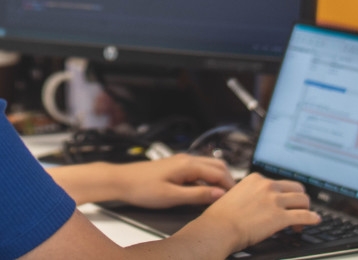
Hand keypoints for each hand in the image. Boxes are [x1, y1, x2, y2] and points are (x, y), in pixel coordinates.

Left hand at [116, 154, 235, 208]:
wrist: (122, 181)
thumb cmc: (142, 188)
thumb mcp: (172, 196)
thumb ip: (197, 195)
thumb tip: (218, 194)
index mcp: (187, 165)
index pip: (218, 173)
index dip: (229, 186)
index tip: (235, 198)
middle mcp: (186, 159)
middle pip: (217, 165)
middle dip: (227, 180)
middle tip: (232, 197)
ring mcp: (181, 161)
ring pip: (208, 166)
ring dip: (217, 179)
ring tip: (220, 195)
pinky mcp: (176, 166)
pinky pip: (198, 169)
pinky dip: (206, 178)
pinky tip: (204, 191)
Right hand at [196, 172, 320, 250]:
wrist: (219, 228)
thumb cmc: (221, 216)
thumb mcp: (235, 195)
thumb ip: (250, 194)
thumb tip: (258, 203)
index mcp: (256, 179)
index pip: (280, 183)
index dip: (284, 195)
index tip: (284, 204)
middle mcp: (267, 186)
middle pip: (296, 188)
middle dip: (299, 199)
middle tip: (297, 211)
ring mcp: (275, 200)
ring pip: (303, 200)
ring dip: (306, 210)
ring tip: (302, 221)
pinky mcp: (280, 216)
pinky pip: (304, 215)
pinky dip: (313, 218)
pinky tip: (315, 220)